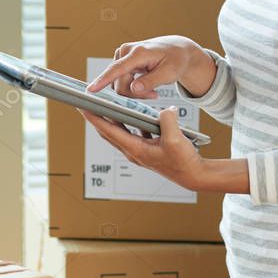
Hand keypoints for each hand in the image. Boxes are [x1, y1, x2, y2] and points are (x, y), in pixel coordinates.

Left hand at [81, 106, 206, 190]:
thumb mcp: (176, 138)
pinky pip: (135, 132)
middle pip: (109, 132)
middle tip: (87, 102)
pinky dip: (131, 122)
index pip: (108, 130)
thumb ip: (167, 120)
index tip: (82, 105)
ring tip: (107, 104)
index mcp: (136, 149)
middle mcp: (134, 151)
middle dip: (97, 117)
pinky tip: (135, 111)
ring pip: (120, 132)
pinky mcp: (148, 149)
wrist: (195, 175)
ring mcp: (140, 151)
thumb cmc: (184, 162)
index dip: (94, 117)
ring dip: (113, 119)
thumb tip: (165, 110)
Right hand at [86, 36, 216, 99]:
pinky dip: (133, 89)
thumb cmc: (175, 60)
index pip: (117, 69)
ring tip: (153, 92)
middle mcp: (125, 51)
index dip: (103, 80)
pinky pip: (121, 82)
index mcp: (137, 52)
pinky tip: (147, 88)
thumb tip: (133, 88)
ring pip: (119, 85)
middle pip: (119, 84)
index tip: (91, 90)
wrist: (176, 50)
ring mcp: (122, 56)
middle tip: (154, 96)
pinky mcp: (122, 62)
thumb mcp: (169, 73)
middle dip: (135, 95)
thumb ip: (151, 81)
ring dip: (135, 93)